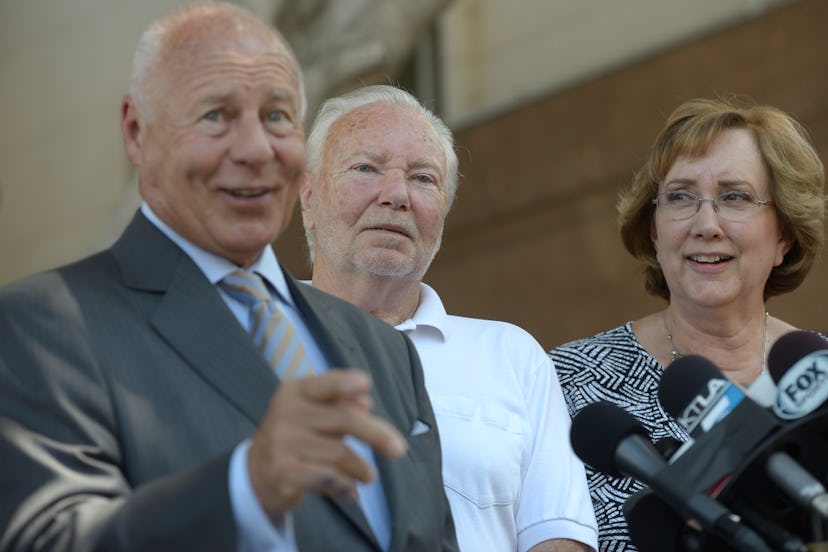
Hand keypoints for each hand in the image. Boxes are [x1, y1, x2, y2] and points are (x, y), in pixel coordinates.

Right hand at [247, 370, 407, 515]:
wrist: (255, 474)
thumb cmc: (295, 437)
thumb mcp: (311, 413)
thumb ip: (339, 405)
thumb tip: (366, 403)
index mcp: (295, 391)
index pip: (324, 384)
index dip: (345, 384)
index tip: (366, 385)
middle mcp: (287, 412)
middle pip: (344, 419)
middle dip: (376, 434)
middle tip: (399, 450)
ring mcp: (284, 442)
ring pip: (340, 453)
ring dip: (361, 468)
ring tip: (368, 477)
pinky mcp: (285, 472)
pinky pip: (329, 478)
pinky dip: (346, 487)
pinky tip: (351, 491)